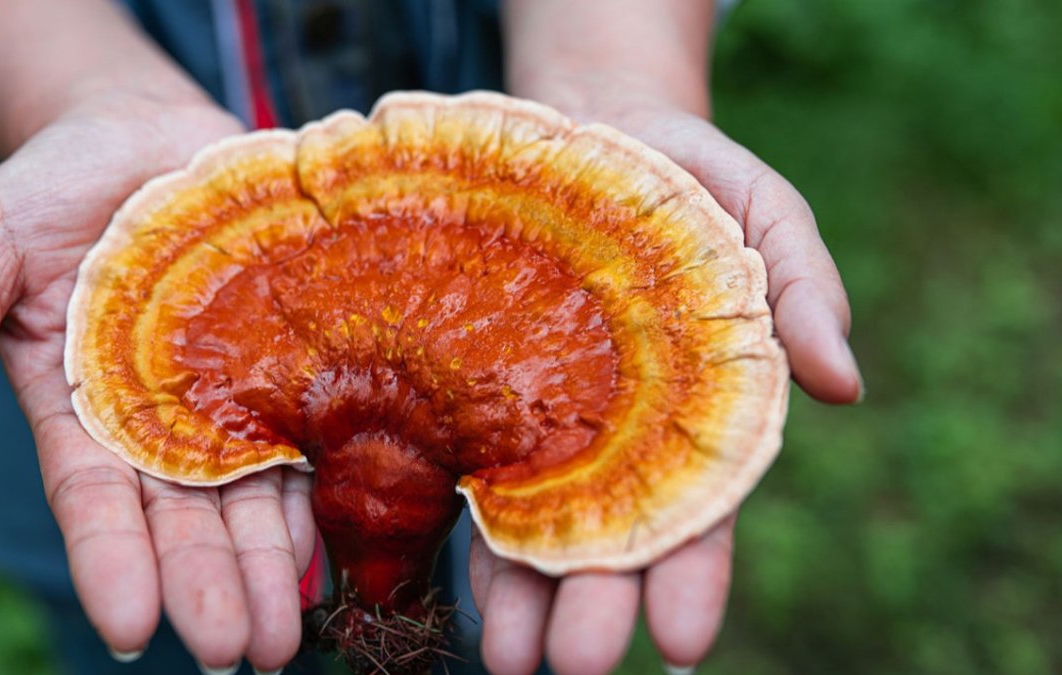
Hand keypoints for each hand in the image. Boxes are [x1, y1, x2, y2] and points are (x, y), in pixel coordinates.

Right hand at [0, 95, 313, 671]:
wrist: (150, 132)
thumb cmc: (56, 185)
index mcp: (81, 407)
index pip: (96, 500)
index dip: (113, 563)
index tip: (133, 629)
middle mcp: (158, 419)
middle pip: (185, 516)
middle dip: (208, 586)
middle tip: (234, 654)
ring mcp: (229, 396)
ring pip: (251, 496)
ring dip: (268, 569)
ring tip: (285, 637)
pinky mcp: (286, 364)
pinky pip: (307, 437)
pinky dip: (318, 497)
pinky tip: (334, 552)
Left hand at [468, 106, 862, 674]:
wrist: (589, 131)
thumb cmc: (691, 180)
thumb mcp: (767, 214)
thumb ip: (806, 291)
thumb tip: (847, 386)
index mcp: (698, 412)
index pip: (701, 511)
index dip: (695, 575)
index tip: (683, 638)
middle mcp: (619, 437)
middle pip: (610, 537)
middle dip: (595, 607)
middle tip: (573, 666)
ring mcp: (545, 422)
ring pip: (534, 525)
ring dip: (522, 597)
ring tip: (508, 659)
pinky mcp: (480, 393)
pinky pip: (468, 468)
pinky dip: (464, 530)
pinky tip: (458, 587)